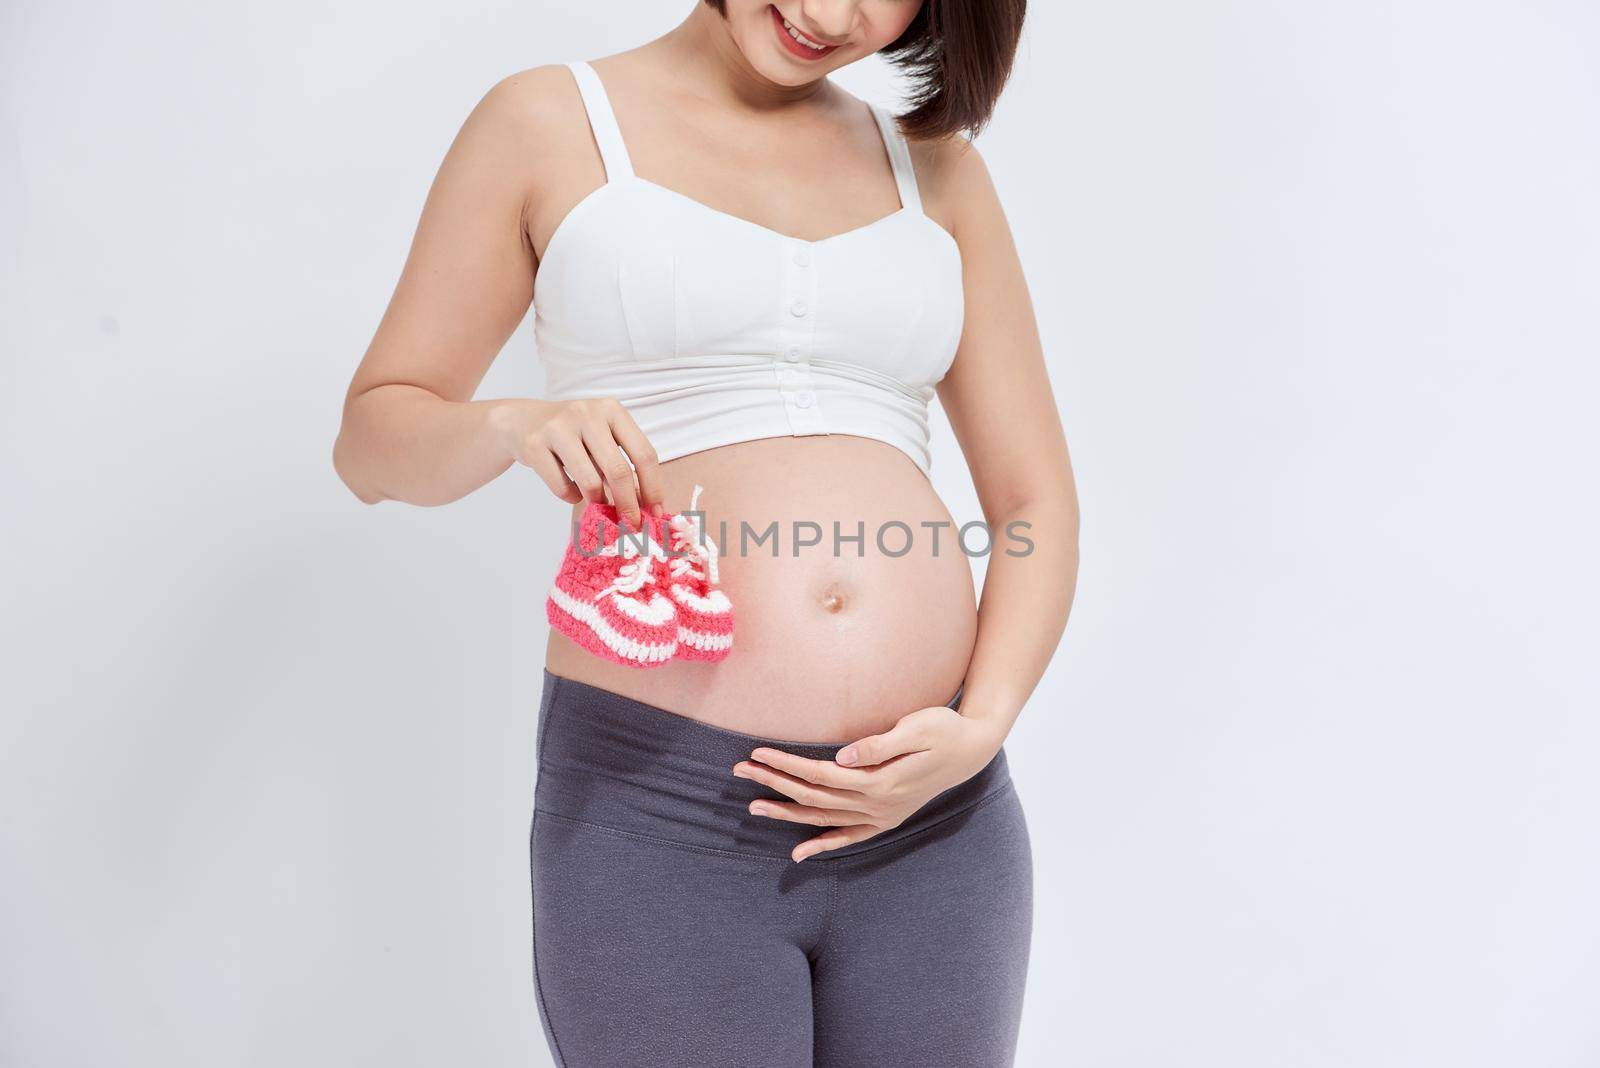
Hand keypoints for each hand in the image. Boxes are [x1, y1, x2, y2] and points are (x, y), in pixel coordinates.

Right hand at [489, 397, 663, 528]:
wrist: (522, 422)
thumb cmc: (573, 435)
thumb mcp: (601, 437)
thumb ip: (623, 463)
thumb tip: (647, 507)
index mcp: (611, 410)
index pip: (644, 454)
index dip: (653, 488)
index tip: (655, 513)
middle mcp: (587, 414)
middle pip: (619, 471)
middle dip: (629, 505)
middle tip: (631, 525)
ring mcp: (558, 427)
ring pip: (590, 482)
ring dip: (597, 502)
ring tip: (597, 503)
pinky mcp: (534, 444)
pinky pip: (562, 487)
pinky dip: (571, 496)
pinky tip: (573, 491)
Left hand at [733, 704, 1007, 861]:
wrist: (972, 749)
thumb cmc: (944, 730)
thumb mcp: (917, 729)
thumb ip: (878, 745)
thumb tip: (841, 757)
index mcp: (881, 781)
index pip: (820, 775)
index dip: (787, 764)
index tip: (757, 753)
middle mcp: (878, 805)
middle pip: (814, 797)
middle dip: (775, 783)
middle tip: (740, 770)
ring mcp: (882, 815)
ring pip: (825, 819)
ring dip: (788, 812)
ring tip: (754, 805)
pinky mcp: (886, 817)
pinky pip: (849, 837)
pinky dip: (823, 845)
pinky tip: (799, 852)